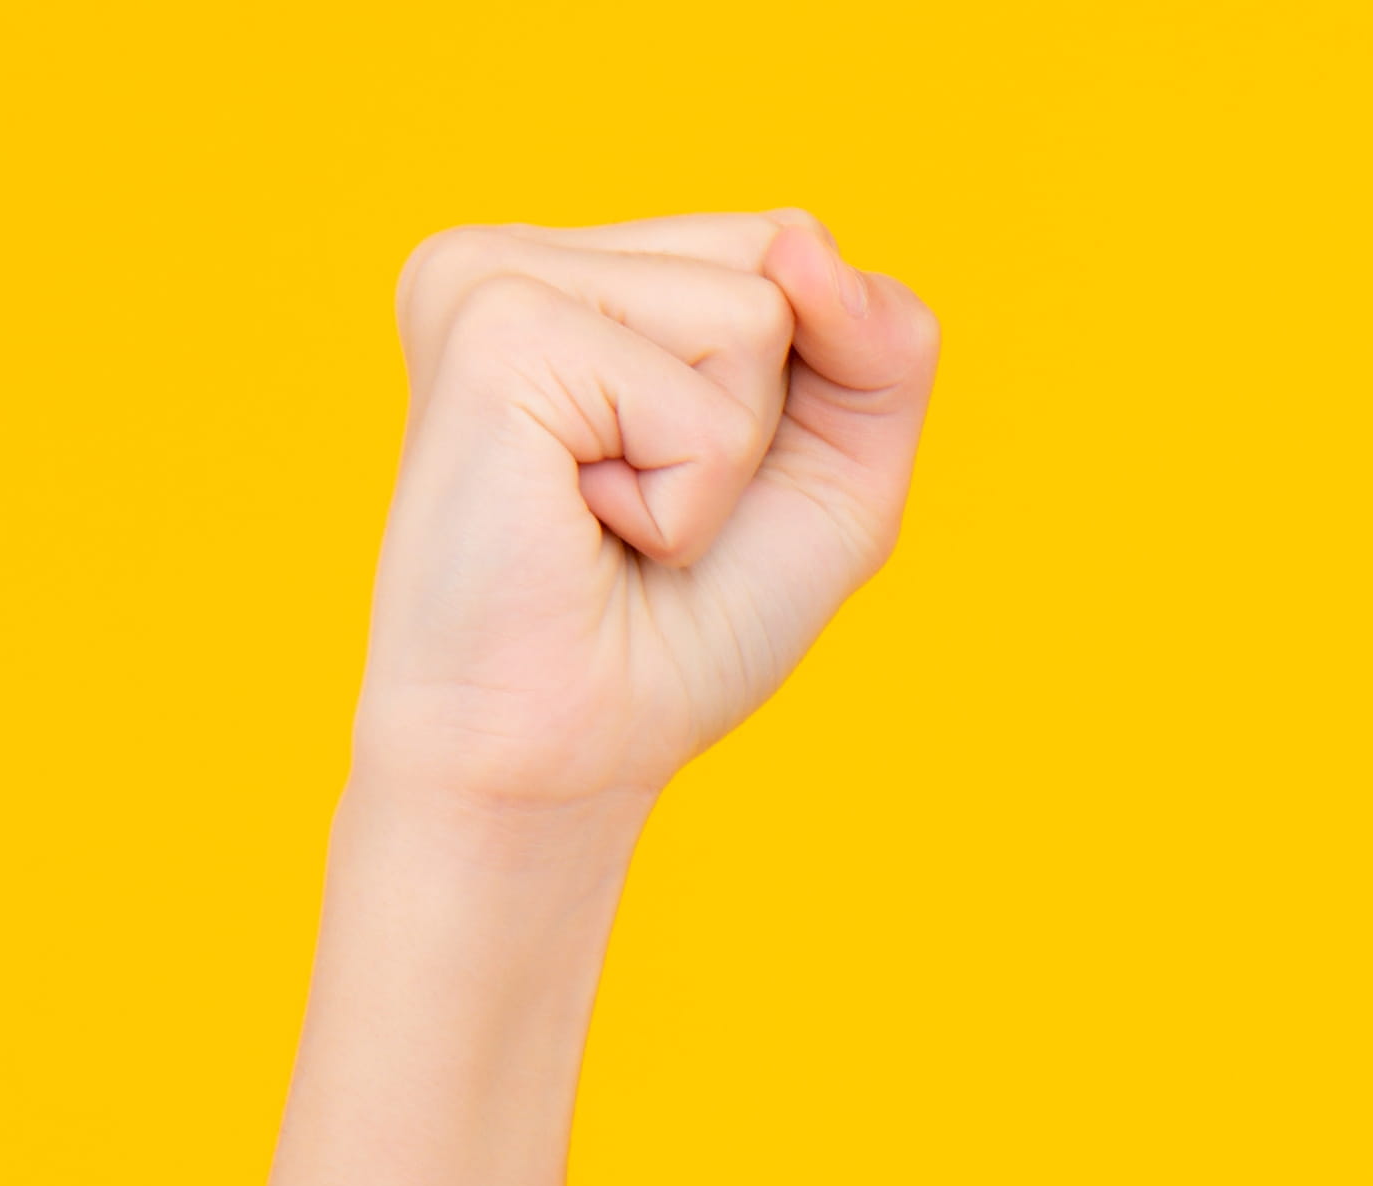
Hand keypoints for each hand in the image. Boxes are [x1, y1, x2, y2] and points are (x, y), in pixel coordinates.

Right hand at [346, 213, 939, 821]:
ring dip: (721, 461)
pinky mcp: (493, 329)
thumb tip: (803, 242)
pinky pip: (701, 400)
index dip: (799, 394)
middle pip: (780, 255)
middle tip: (643, 508)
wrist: (554, 756)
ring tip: (609, 517)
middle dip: (764, 419)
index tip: (683, 482)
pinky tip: (584, 521)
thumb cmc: (675, 631)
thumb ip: (881, 343)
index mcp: (578, 269)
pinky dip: (684, 499)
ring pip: (755, 310)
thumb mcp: (834, 476)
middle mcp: (519, 250)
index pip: (787, 246)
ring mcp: (491, 273)